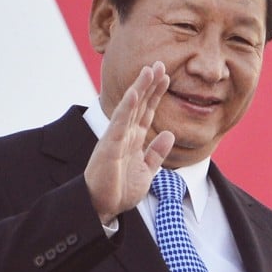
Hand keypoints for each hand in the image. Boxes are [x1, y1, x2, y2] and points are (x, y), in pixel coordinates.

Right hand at [85, 61, 175, 223]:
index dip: (156, 94)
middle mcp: (124, 134)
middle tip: (160, 63)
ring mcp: (116, 138)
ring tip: (149, 70)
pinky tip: (134, 93)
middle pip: (140, 104)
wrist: (102, 208)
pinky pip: (119, 123)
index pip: (147, 111)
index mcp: (133, 139)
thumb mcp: (146, 171)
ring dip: (140, 88)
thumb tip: (169, 134)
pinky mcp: (110, 146)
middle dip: (150, 84)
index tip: (166, 76)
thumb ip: (156, 153)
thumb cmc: (120, 190)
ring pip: (130, 108)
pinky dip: (127, 108)